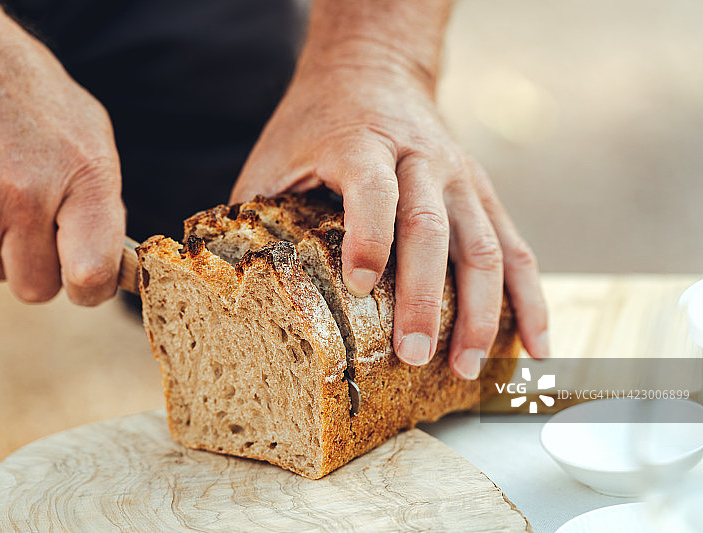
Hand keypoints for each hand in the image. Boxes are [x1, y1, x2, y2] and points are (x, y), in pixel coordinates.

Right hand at [0, 2, 124, 304]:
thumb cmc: (35, 99)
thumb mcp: (93, 140)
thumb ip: (102, 206)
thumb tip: (109, 265)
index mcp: (83, 179)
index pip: (90, 275)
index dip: (93, 289)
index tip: (90, 280)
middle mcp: (26, 198)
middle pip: (36, 288)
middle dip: (43, 269)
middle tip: (44, 233)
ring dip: (4, 246)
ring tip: (7, 194)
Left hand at [231, 63, 548, 378]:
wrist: (373, 72)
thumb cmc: (316, 122)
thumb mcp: (276, 153)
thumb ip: (257, 210)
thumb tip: (230, 281)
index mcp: (362, 143)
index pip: (374, 189)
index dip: (370, 237)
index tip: (362, 287)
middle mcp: (421, 158)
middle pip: (433, 228)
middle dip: (427, 297)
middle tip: (415, 355)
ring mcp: (460, 177)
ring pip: (484, 245)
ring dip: (480, 311)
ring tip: (465, 367)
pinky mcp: (482, 194)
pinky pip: (516, 248)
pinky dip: (528, 298)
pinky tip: (535, 343)